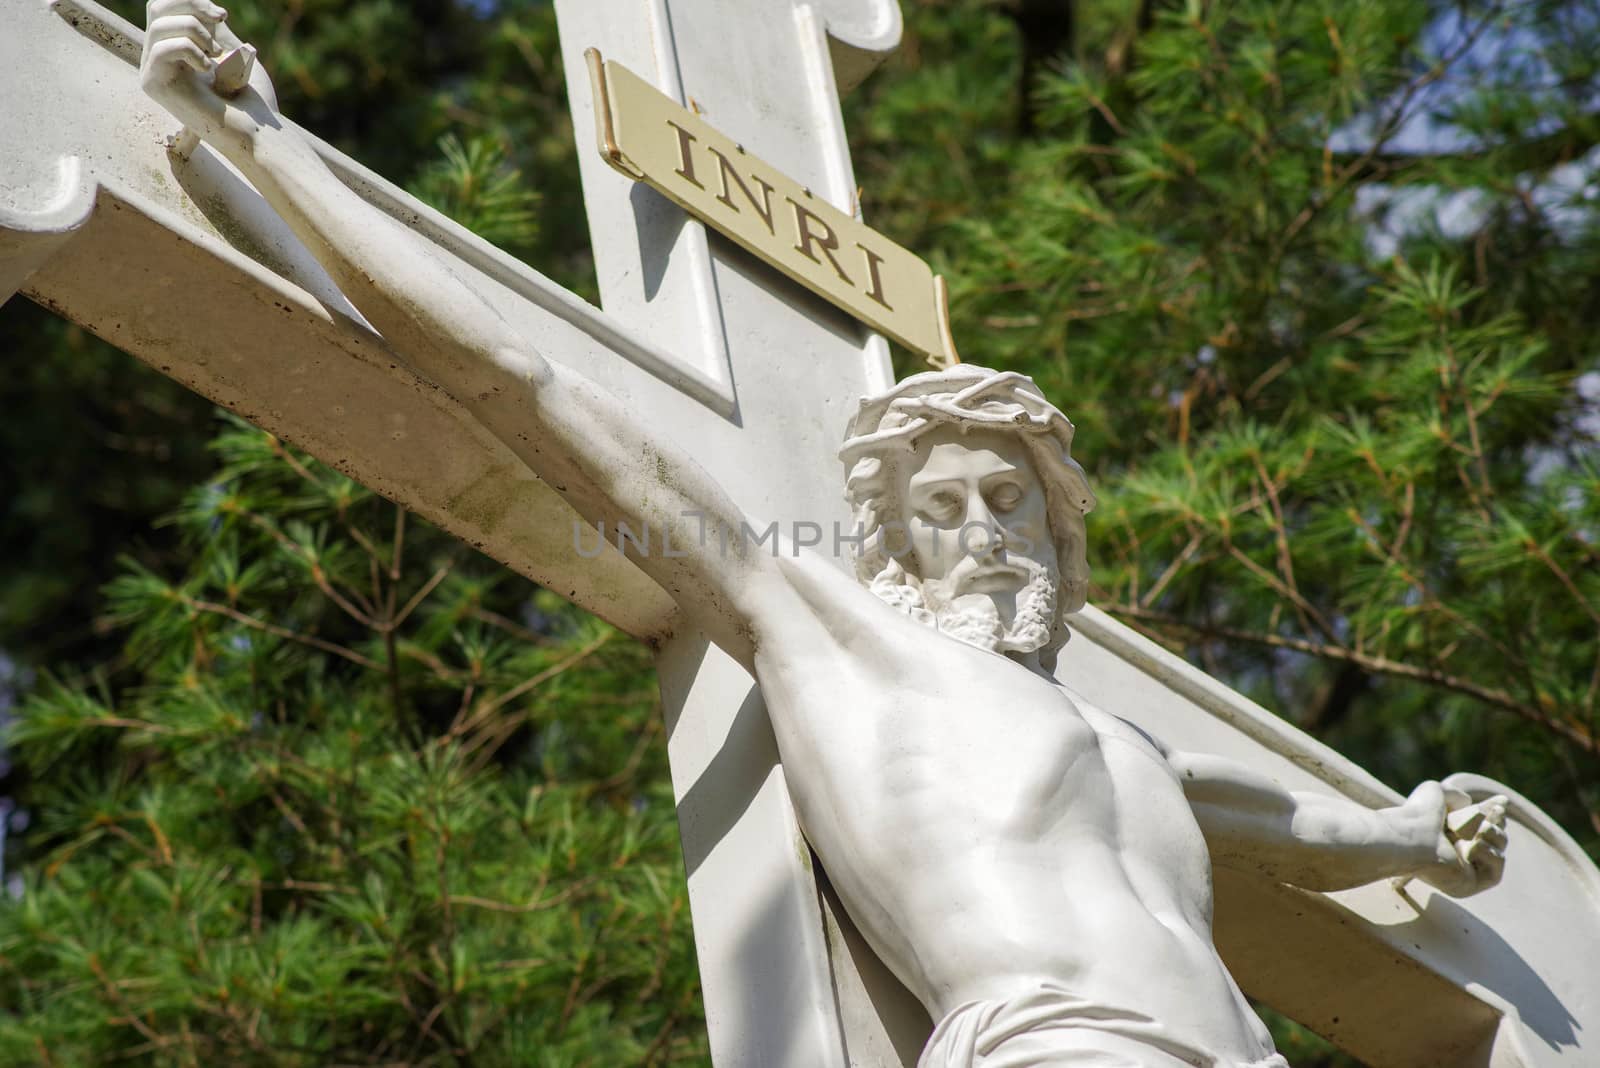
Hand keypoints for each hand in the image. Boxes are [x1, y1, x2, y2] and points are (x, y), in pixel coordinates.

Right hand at [140, 0, 278, 151]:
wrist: (258, 132)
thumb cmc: (250, 99)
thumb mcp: (229, 49)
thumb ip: (210, 26)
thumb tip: (199, 3)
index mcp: (174, 49)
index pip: (164, 7)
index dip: (189, 0)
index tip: (222, 16)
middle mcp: (157, 59)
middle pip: (156, 8)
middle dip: (191, 5)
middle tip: (222, 20)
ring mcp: (152, 73)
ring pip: (159, 25)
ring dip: (196, 30)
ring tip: (216, 54)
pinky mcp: (154, 85)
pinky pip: (161, 48)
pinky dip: (190, 50)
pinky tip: (208, 68)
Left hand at [1398, 781, 1508, 897]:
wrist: (1412, 836)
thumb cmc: (1419, 813)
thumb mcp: (1437, 793)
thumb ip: (1454, 796)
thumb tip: (1468, 803)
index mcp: (1451, 835)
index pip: (1484, 823)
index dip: (1494, 812)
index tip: (1501, 801)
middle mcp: (1459, 854)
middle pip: (1498, 835)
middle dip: (1494, 823)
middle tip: (1482, 818)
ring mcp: (1466, 871)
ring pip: (1500, 847)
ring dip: (1489, 834)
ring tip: (1470, 831)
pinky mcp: (1472, 885)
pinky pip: (1496, 868)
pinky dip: (1487, 853)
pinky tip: (1469, 848)